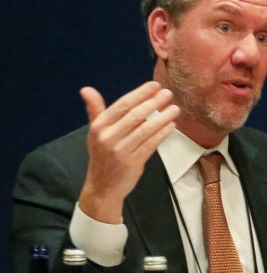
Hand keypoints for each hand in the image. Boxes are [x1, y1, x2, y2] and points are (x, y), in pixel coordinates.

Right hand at [76, 82, 179, 223]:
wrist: (101, 187)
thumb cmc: (102, 155)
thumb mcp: (95, 132)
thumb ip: (95, 110)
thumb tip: (86, 89)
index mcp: (99, 127)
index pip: (122, 105)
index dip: (140, 94)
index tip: (155, 85)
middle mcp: (108, 137)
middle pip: (135, 115)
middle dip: (154, 102)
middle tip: (168, 93)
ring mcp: (120, 150)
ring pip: (145, 129)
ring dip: (162, 117)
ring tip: (175, 108)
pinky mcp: (132, 162)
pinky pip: (151, 144)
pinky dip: (162, 134)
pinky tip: (171, 126)